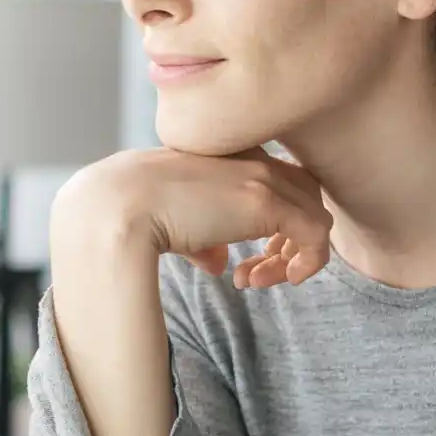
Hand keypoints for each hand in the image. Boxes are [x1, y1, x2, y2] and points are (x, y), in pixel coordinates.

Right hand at [55, 146, 334, 288]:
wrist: (119, 206)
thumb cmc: (133, 211)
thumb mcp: (174, 222)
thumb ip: (204, 239)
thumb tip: (219, 263)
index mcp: (229, 154)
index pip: (277, 180)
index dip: (273, 222)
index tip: (246, 258)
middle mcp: (252, 159)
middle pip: (304, 195)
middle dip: (288, 239)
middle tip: (254, 271)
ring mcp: (263, 179)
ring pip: (315, 216)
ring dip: (292, 256)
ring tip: (256, 281)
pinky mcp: (270, 204)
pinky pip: (316, 236)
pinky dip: (304, 263)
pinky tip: (265, 281)